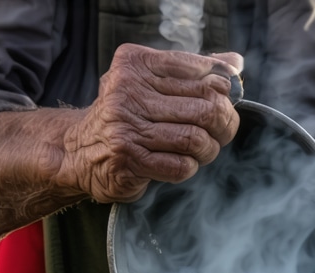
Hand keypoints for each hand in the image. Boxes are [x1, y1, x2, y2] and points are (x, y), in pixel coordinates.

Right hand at [59, 44, 242, 202]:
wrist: (79, 150)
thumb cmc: (127, 116)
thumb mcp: (152, 84)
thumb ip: (193, 72)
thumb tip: (235, 62)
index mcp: (137, 64)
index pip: (201, 71)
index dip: (224, 90)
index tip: (224, 102)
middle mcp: (128, 92)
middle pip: (206, 107)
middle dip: (225, 124)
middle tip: (222, 132)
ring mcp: (126, 128)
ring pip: (196, 139)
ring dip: (209, 149)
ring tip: (202, 150)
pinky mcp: (128, 161)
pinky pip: (181, 166)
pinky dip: (191, 167)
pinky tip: (182, 164)